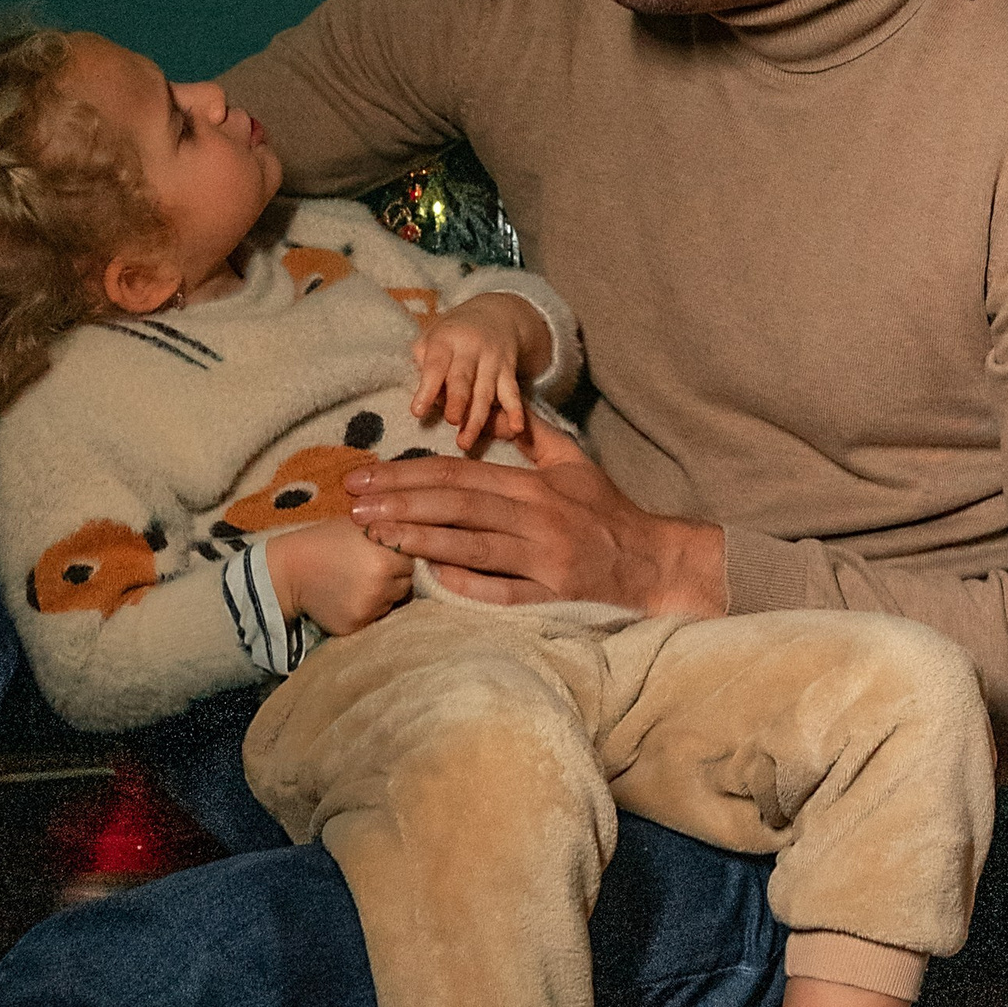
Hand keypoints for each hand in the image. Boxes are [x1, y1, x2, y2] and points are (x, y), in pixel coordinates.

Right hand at [268, 517, 413, 635]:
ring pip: (393, 602)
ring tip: (360, 580)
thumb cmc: (326, 540)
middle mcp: (382, 586)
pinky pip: (375, 617)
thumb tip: (424, 533)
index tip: (385, 551)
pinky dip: (368, 608)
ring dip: (384, 593)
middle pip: (407, 583)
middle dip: (395, 576)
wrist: (289, 570)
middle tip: (372, 567)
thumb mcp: (361, 523)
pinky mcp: (356, 626)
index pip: (414, 559)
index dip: (400, 555)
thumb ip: (392, 528)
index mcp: (387, 557)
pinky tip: (350, 595)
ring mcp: (369, 609)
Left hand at [346, 423, 726, 616]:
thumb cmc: (609, 514)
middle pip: (456, 505)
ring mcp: (541, 559)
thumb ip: (536, 437)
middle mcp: (535, 518)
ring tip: (373, 534)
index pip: (461, 474)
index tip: (368, 475)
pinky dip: (465, 582)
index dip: (410, 473)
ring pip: (470, 545)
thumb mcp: (576, 465)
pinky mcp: (550, 596)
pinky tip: (427, 574)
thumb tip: (502, 410)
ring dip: (417, 538)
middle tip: (353, 503)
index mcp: (535, 486)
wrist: (653, 563)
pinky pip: (500, 590)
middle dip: (400, 501)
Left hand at [410, 292, 546, 447]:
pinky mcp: (509, 371)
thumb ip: (422, 362)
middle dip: (459, 400)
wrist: (498, 313)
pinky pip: (512, 393)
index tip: (418, 412)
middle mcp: (471, 349)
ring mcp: (492, 361)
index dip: (427, 388)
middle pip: (464, 378)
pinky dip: (516, 411)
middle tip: (452, 421)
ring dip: (478, 418)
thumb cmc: (454, 332)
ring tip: (465, 443)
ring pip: (485, 392)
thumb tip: (423, 396)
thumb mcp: (431, 335)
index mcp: (446, 340)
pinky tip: (517, 428)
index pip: (435, 365)